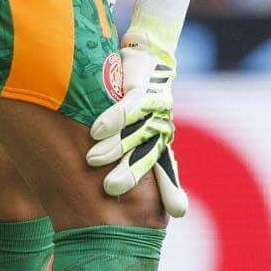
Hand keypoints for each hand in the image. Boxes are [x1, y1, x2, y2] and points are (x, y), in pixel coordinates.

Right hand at [85, 33, 187, 214]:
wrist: (147, 59)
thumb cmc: (137, 104)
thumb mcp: (138, 133)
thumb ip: (137, 162)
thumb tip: (141, 202)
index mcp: (159, 141)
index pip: (165, 169)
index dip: (171, 189)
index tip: (177, 212)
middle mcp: (160, 127)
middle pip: (148, 154)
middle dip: (131, 172)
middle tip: (111, 189)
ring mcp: (153, 108)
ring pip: (135, 131)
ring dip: (115, 146)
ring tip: (93, 161)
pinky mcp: (142, 88)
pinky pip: (129, 106)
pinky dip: (113, 119)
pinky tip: (96, 130)